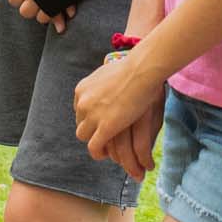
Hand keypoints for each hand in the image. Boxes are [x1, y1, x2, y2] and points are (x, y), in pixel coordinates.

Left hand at [73, 50, 166, 171]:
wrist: (142, 70)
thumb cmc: (134, 68)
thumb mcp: (109, 72)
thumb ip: (104, 82)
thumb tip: (109, 81)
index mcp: (82, 88)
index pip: (80, 109)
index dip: (91, 117)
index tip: (102, 121)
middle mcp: (83, 102)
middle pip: (80, 123)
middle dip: (92, 129)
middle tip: (106, 134)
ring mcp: (92, 115)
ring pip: (83, 136)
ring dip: (94, 140)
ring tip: (107, 146)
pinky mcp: (105, 127)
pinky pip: (94, 147)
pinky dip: (99, 153)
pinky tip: (107, 154)